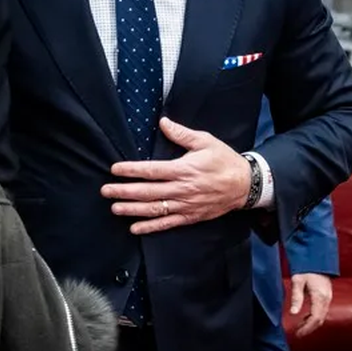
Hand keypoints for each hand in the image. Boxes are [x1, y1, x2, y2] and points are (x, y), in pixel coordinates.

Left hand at [101, 117, 251, 233]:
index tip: (115, 169)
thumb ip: (182, 134)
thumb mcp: (205, 141)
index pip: (152, 170)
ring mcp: (186, 205)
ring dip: (133, 210)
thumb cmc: (224, 160)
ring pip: (154, 209)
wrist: (245, 185)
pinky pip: (167, 224)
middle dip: (124, 191)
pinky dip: (150, 227)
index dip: (132, 170)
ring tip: (115, 208)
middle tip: (105, 191)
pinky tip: (135, 228)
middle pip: (148, 191)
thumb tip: (163, 122)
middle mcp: (182, 189)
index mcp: (184, 169)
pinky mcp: (190, 217)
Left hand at [288, 273, 331, 336]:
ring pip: (321, 317)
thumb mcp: (297, 281)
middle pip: (320, 320)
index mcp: (320, 296)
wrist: (317, 260)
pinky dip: (314, 318)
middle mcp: (326, 299)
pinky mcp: (326, 297)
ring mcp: (328, 298)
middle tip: (297, 334)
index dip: (307, 328)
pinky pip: (322, 311)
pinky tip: (305, 318)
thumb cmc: (306, 269)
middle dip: (309, 328)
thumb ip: (296, 297)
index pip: (315, 318)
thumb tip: (293, 313)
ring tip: (299, 328)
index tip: (298, 334)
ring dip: (311, 324)